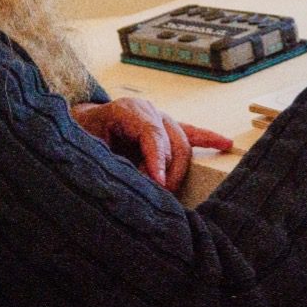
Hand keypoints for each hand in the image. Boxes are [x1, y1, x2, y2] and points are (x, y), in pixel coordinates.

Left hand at [70, 98, 232, 192]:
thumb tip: (126, 183)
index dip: (157, 160)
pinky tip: (226, 144)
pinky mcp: (167, 128)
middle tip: (156, 196)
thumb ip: (106, 161)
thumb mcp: (86, 147)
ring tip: (165, 190)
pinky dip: (209, 138)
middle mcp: (149, 111)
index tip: (158, 184)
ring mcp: (161, 118)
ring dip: (178, 170)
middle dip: (168, 172)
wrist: (81, 123)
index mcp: (127, 110)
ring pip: (184, 144)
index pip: (152, 134)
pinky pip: (192, 133)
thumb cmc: (82, 135)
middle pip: (173, 142)